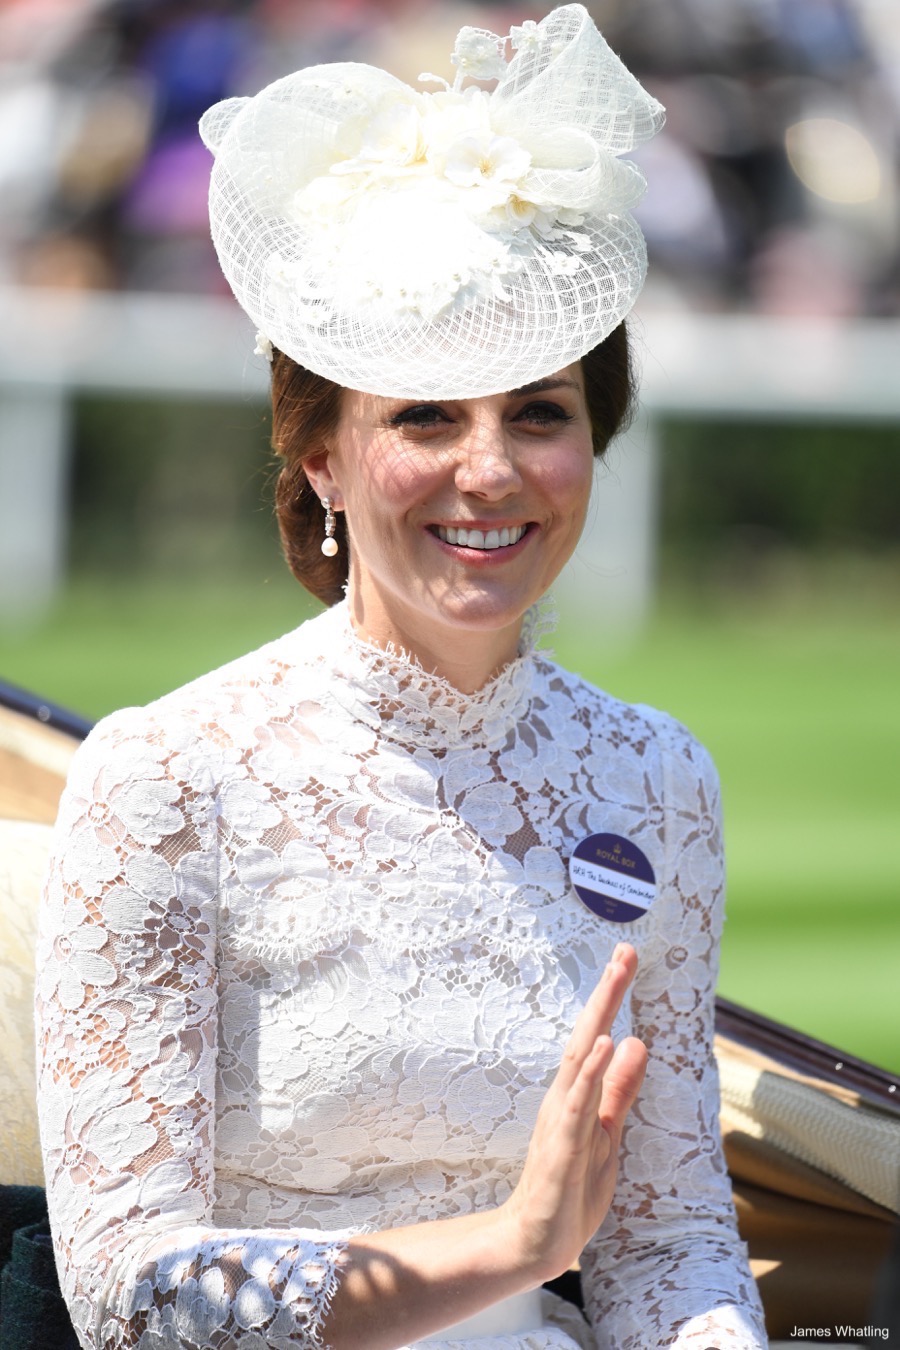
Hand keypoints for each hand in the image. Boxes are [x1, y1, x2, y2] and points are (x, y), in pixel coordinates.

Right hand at [499, 943, 647, 1282]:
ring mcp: (561, 1122)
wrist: (538, 1242)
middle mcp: (565, 1098)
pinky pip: (578, 1106)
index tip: (628, 957)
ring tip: (615, 981)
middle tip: (625, 952)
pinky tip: (602, 1046)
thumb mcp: (607, 1132)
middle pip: (586, 1035)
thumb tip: (635, 1042)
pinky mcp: (562, 1150)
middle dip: (606, 993)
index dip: (612, 997)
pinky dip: (590, 1073)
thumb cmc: (571, 1186)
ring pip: (579, 1061)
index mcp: (578, 1094)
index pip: (596, 1035)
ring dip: (597, 1020)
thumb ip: (619, 1090)